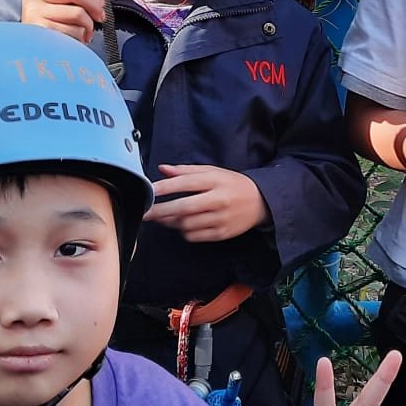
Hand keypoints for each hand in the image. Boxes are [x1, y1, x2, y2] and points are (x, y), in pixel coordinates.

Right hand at [18, 0, 105, 43]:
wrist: (32, 47)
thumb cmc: (50, 23)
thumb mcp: (64, 0)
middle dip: (95, 6)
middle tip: (99, 16)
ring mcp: (35, 11)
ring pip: (77, 12)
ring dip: (88, 24)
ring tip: (86, 30)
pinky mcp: (41, 29)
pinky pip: (72, 30)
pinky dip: (80, 36)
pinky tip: (77, 38)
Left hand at [145, 165, 269, 241]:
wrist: (261, 202)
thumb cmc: (232, 184)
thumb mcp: (213, 171)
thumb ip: (186, 171)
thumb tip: (162, 169)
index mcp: (215, 181)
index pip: (186, 183)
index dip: (165, 187)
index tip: (149, 191)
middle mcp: (218, 200)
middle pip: (184, 207)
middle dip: (160, 211)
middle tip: (145, 212)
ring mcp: (220, 218)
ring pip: (186, 224)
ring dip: (171, 222)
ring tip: (165, 217)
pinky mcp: (221, 233)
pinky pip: (194, 236)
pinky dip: (184, 231)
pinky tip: (183, 225)